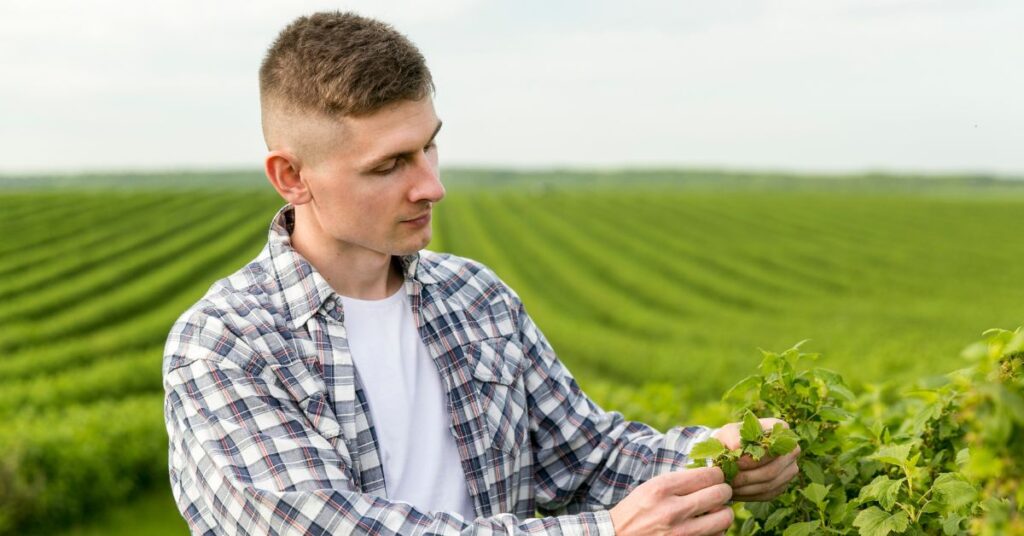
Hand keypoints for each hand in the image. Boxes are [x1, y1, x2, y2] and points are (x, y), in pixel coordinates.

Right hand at [609, 466, 733, 535]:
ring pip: (724, 519)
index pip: (707, 475)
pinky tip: (706, 526)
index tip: (717, 476)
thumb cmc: (638, 509)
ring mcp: (681, 533)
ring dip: (723, 513)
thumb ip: (680, 481)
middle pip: (720, 495)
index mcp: (663, 488)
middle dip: (724, 491)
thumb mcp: (652, 486)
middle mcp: (673, 510)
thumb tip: (712, 475)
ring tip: (716, 511)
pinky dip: (715, 531)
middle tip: (721, 492)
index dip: (717, 474)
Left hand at [712, 418, 799, 501]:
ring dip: (747, 488)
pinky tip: (735, 492)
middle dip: (748, 477)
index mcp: (781, 430)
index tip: (736, 463)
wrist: (733, 451)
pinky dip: (750, 495)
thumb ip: (732, 437)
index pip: (773, 447)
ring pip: (770, 484)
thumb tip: (736, 447)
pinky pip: (768, 494)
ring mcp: (790, 469)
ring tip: (729, 486)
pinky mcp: (783, 485)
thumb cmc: (732, 438)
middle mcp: (791, 449)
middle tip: (729, 479)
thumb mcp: (728, 432)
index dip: (754, 458)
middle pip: (772, 469)